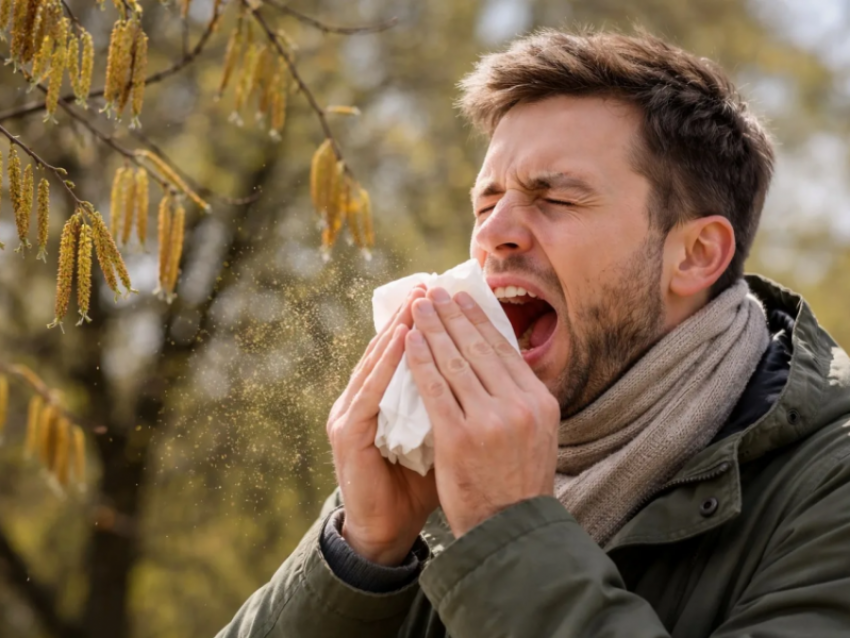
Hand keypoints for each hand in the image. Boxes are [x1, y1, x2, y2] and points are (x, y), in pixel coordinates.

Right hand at [326, 285, 438, 564]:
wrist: (386, 530)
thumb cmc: (417, 484)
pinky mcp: (346, 435)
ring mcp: (348, 416)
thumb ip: (452, 405)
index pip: (402, 354)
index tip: (444, 296)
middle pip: (386, 351)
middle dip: (410, 318)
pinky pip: (368, 395)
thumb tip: (489, 376)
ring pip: (374, 365)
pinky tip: (403, 345)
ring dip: (395, 333)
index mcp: (382, 401)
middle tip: (429, 285)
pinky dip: (385, 367)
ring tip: (417, 304)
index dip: (423, 325)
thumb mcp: (439, 436)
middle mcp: (361, 401)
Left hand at [405, 287, 559, 537]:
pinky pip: (434, 389)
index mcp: (540, 401)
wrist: (510, 530)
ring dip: (433, 329)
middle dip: (452, 315)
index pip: (504, 349)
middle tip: (434, 291)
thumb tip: (504, 360)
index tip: (462, 298)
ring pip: (455, 362)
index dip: (479, 319)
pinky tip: (408, 341)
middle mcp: (520, 406)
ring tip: (418, 308)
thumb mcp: (538, 435)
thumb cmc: (519, 482)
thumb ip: (522, 399)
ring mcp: (490, 421)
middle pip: (479, 348)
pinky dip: (419, 361)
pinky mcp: (460, 437)